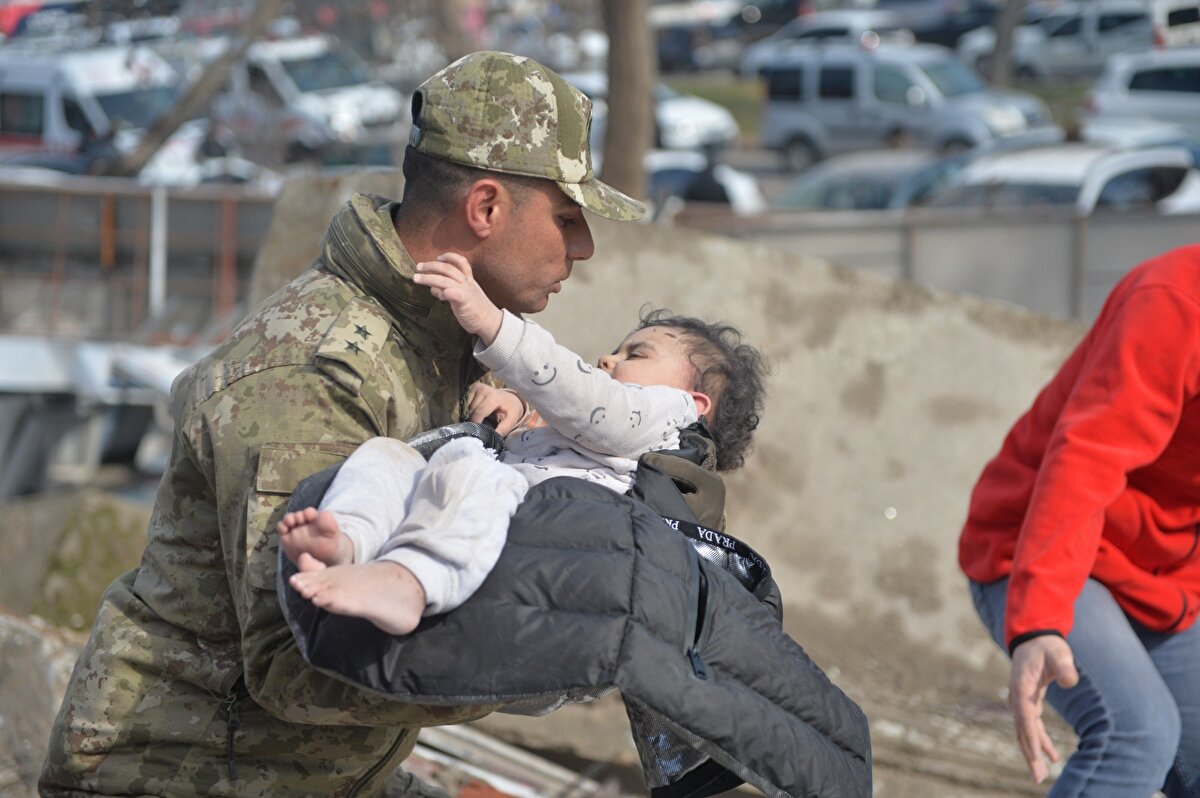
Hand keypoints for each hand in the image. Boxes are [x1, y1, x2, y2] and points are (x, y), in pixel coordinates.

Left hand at [412, 252, 502, 344]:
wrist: (490, 322)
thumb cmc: (474, 309)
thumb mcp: (463, 295)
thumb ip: (449, 289)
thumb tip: (433, 288)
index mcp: (468, 280)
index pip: (461, 262)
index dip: (449, 257)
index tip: (438, 257)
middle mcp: (467, 283)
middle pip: (447, 269)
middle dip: (431, 266)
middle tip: (418, 267)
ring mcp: (465, 291)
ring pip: (445, 280)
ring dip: (429, 278)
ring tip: (416, 278)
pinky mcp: (464, 302)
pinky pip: (454, 293)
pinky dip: (445, 292)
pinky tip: (439, 296)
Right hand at [468, 383, 525, 435]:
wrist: (510, 399)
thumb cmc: (510, 411)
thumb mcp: (510, 421)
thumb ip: (502, 430)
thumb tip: (492, 438)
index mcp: (492, 397)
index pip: (478, 413)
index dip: (475, 424)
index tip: (476, 434)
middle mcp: (482, 389)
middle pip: (470, 410)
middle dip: (472, 421)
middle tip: (477, 428)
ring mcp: (476, 387)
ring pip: (466, 407)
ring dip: (469, 415)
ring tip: (477, 420)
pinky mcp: (471, 388)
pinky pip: (465, 403)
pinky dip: (468, 410)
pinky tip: (474, 414)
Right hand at [1008, 635, 1078, 783]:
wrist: (1034, 638)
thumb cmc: (1047, 646)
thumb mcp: (1058, 652)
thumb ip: (1064, 666)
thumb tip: (1069, 682)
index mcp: (1022, 687)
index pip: (1026, 716)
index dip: (1031, 737)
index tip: (1037, 756)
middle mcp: (1018, 697)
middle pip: (1022, 730)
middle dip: (1030, 754)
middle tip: (1037, 777)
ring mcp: (1021, 701)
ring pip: (1025, 732)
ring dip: (1033, 753)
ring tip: (1041, 775)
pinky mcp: (1028, 703)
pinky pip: (1032, 727)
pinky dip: (1040, 741)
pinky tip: (1052, 756)